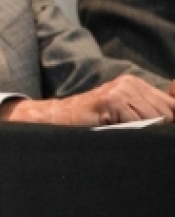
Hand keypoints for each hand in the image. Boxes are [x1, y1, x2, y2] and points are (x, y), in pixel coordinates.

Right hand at [0, 74, 174, 125]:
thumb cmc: (89, 125)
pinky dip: (131, 132)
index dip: (168, 121)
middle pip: (168, 113)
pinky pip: (139, 123)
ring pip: (156, 119)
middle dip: (157, 129)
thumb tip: (173, 100)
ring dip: (143, 132)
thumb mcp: (124, 116)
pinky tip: (112, 130)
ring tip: (119, 131)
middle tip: (129, 131)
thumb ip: (151, 112)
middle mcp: (130, 83)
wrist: (54, 120)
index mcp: (136, 85)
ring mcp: (121, 89)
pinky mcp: (111, 100)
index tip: (147, 127)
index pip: (171, 106)